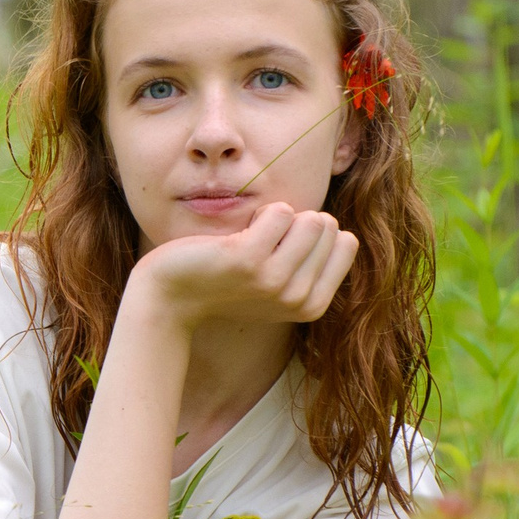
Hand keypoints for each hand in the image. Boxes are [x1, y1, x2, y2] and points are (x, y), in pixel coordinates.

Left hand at [124, 202, 358, 331]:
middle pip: (329, 226)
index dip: (312, 235)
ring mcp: (275, 281)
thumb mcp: (277, 285)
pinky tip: (236, 236)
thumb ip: (312, 266)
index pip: (346, 242)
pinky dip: (259, 212)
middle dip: (296, 224)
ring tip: (248, 239)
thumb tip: (346, 236)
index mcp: (311, 306)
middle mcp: (298, 298)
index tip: (279, 253)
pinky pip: (281, 211)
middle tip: (259, 246)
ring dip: (278, 217)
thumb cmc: (224, 282)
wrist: (172, 296)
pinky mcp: (249, 261)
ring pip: (311, 218)